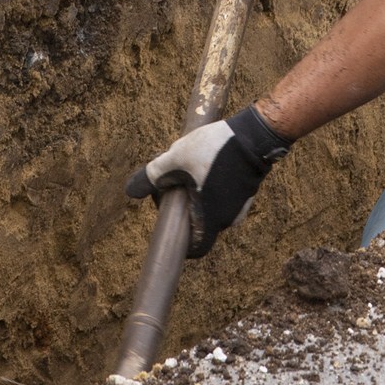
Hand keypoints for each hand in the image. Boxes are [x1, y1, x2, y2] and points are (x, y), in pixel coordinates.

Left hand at [124, 105, 291, 257]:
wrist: (254, 134)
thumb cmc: (213, 150)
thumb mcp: (174, 159)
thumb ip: (151, 176)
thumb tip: (131, 189)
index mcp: (209, 219)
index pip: (195, 249)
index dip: (179, 243)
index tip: (169, 222)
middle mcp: (227, 219)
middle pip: (199, 222)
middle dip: (181, 204)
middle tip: (172, 179)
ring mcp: (240, 206)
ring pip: (210, 206)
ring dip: (196, 191)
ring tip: (188, 164)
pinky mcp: (247, 191)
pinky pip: (223, 195)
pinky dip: (211, 184)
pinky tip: (205, 160)